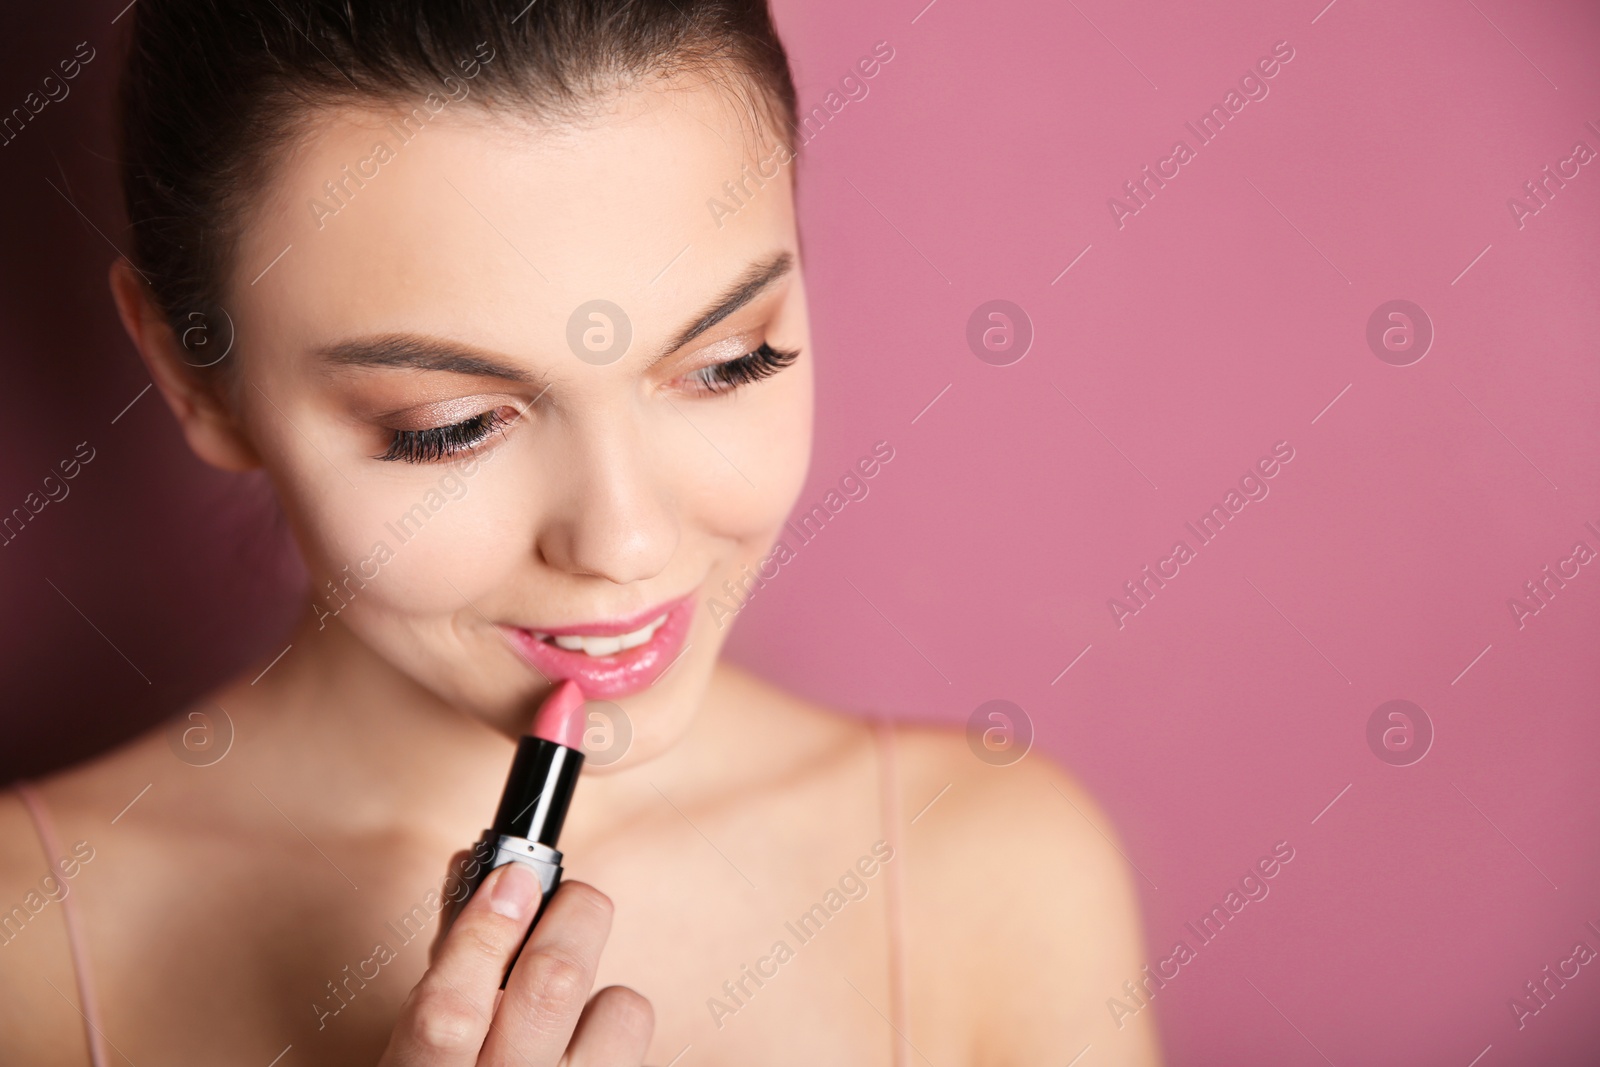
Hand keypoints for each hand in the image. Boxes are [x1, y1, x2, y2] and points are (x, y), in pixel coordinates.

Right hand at [380, 860, 653, 1064]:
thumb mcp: (426, 1046)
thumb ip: (452, 965)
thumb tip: (485, 875)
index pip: (448, 1014)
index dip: (483, 935)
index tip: (511, 880)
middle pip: (554, 986)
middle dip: (570, 917)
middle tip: (571, 897)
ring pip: (619, 1007)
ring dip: (598, 983)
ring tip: (569, 998)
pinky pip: (635, 1034)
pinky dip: (611, 1019)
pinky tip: (582, 1041)